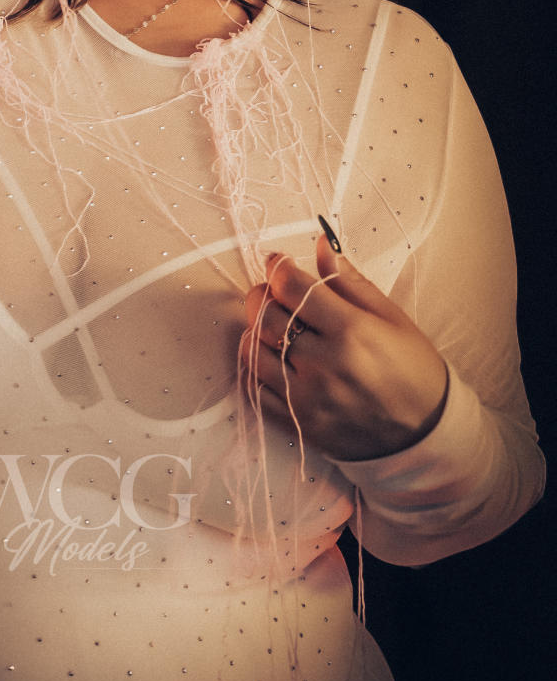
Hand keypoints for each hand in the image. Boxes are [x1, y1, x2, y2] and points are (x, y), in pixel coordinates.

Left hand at [241, 231, 449, 460]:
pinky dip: (255, 367)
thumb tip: (321, 244)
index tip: (279, 263)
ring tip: (274, 326)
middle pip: (265, 315)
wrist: (426, 435)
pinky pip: (254, 389)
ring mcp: (308, 397)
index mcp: (351, 331)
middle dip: (263, 295)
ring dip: (256, 331)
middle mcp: (325, 364)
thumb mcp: (391, 318)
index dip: (278, 267)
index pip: (291, 286)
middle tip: (275, 293)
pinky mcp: (299, 423)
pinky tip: (272, 357)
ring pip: (253, 351)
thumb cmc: (414, 371)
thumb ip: (351, 282)